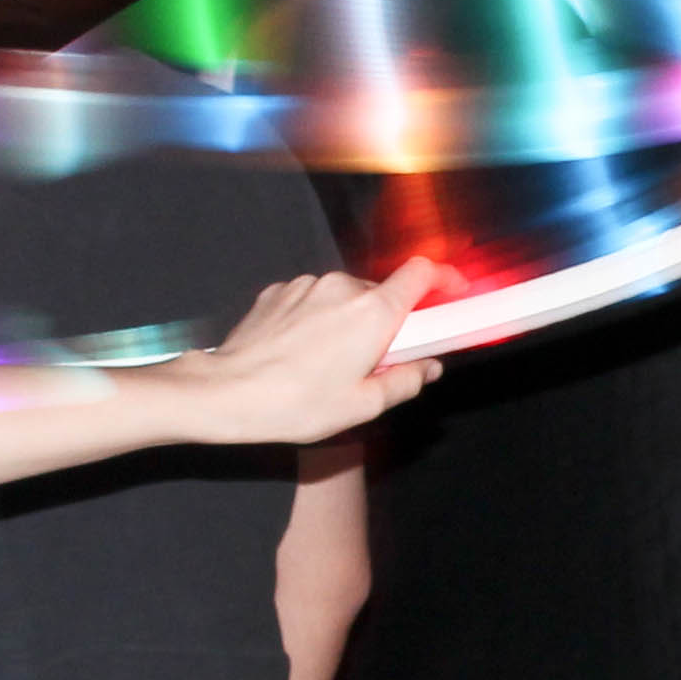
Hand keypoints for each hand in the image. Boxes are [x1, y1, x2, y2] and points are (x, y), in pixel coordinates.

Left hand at [182, 264, 440, 444]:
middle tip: (376, 363)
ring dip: (349, 324)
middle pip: (382, 294)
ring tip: (329, 365)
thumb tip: (429, 367)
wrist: (226, 393)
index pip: (423, 273)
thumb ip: (407, 381)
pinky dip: (318, 322)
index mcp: (373, 312)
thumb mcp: (363, 405)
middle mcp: (342, 287)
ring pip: (346, 299)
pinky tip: (302, 355)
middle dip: (388, 323)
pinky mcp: (279, 291)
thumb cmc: (295, 404)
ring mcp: (307, 285)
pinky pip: (313, 301)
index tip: (454, 295)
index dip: (444, 281)